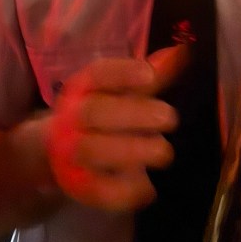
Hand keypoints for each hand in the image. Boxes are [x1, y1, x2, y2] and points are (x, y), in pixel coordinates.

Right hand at [40, 46, 184, 211]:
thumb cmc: (102, 112)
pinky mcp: (77, 185)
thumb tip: (183, 49)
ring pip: (92, 151)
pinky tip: (149, 188)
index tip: (151, 76)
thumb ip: (151, 73)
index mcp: (82, 87)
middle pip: (94, 112)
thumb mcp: (121, 91)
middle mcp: (71, 117)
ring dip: (131, 151)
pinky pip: (96, 191)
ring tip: (164, 152)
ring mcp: (70, 152)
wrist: (56, 152)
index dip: (122, 72)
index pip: (97, 74)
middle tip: (169, 117)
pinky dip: (124, 192)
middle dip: (132, 114)